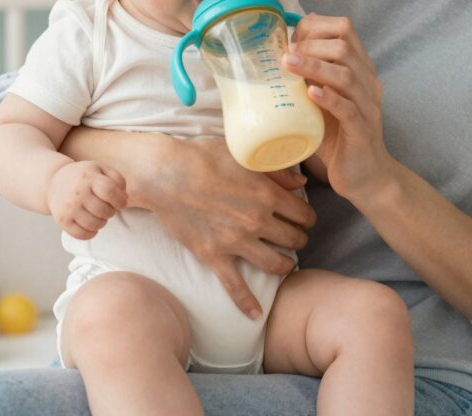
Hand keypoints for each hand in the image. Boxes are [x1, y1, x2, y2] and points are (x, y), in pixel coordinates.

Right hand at [47, 161, 126, 239]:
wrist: (55, 181)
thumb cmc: (86, 177)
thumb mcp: (102, 169)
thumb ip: (117, 180)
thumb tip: (124, 199)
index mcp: (89, 177)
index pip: (109, 192)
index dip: (120, 201)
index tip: (121, 203)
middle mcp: (77, 192)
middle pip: (104, 211)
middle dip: (111, 212)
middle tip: (108, 208)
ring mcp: (68, 207)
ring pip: (95, 225)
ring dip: (102, 222)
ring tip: (99, 214)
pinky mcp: (62, 220)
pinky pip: (82, 234)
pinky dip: (91, 233)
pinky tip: (91, 224)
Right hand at [133, 136, 315, 319]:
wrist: (164, 174)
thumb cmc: (203, 157)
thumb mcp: (245, 156)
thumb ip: (277, 171)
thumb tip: (301, 183)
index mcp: (267, 194)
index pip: (303, 213)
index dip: (307, 216)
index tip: (304, 218)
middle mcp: (256, 221)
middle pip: (293, 239)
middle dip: (299, 239)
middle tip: (295, 237)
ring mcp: (235, 241)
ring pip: (274, 264)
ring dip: (286, 264)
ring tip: (286, 262)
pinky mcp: (213, 256)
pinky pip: (234, 286)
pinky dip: (247, 303)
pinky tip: (256, 314)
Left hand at [283, 14, 395, 201]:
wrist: (367, 177)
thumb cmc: (340, 137)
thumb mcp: (325, 100)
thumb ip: (313, 77)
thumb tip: (286, 50)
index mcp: (361, 71)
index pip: (346, 31)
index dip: (318, 27)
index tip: (292, 37)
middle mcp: (368, 83)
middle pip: (345, 47)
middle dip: (312, 44)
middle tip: (285, 51)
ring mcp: (368, 107)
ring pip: (345, 75)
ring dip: (314, 66)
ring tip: (288, 64)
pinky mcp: (362, 131)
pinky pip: (349, 110)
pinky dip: (329, 98)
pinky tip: (310, 93)